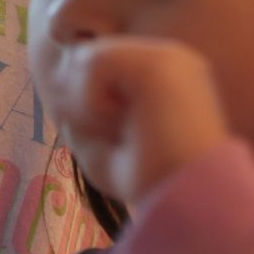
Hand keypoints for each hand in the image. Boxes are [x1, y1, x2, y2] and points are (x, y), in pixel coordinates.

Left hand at [40, 35, 229, 209]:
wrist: (192, 201)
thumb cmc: (152, 181)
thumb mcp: (100, 144)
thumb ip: (75, 107)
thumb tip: (60, 76)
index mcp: (164, 73)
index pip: (98, 60)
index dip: (81, 95)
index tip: (106, 133)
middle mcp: (169, 57)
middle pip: (87, 52)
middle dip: (76, 94)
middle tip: (107, 133)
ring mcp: (167, 56)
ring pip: (87, 55)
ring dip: (84, 101)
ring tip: (116, 131)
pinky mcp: (159, 63)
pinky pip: (94, 62)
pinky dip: (90, 99)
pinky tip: (116, 122)